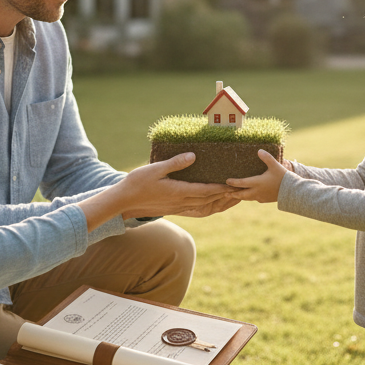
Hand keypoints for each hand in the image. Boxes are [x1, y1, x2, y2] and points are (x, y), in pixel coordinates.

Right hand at [116, 153, 235, 219]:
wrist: (124, 202)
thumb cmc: (137, 183)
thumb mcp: (155, 169)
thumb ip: (175, 163)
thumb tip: (193, 156)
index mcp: (179, 191)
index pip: (206, 191)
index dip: (221, 188)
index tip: (235, 184)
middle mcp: (181, 201)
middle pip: (209, 200)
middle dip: (225, 195)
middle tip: (241, 190)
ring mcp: (178, 207)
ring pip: (203, 206)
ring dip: (219, 201)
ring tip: (232, 196)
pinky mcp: (174, 209)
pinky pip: (195, 208)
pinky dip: (207, 205)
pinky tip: (211, 202)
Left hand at [226, 150, 287, 203]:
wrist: (292, 191)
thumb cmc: (283, 177)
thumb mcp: (275, 165)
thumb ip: (267, 158)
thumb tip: (259, 150)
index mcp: (257, 183)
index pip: (242, 183)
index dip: (233, 182)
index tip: (226, 181)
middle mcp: (257, 191)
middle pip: (242, 194)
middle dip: (233, 194)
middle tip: (225, 193)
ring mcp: (261, 197)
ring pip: (247, 198)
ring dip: (240, 197)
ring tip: (234, 196)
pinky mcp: (265, 200)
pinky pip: (255, 199)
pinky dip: (250, 197)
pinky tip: (251, 196)